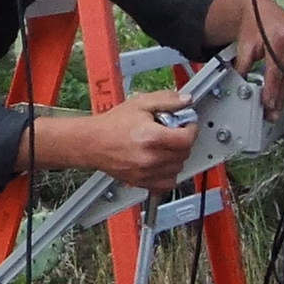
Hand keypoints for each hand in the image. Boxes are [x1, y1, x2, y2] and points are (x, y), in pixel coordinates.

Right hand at [28, 95, 196, 193]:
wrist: (92, 142)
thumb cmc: (112, 124)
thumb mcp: (140, 103)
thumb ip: (167, 100)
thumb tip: (186, 101)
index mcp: (151, 137)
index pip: (187, 139)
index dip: (191, 129)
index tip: (187, 124)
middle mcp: (150, 158)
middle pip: (184, 153)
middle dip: (183, 141)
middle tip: (172, 132)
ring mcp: (146, 173)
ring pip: (178, 168)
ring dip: (177, 156)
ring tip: (165, 146)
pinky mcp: (142, 182)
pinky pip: (167, 183)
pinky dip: (169, 173)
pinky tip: (161, 161)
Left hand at [206, 0, 283, 116]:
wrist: (260, 8)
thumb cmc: (253, 24)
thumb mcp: (244, 45)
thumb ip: (243, 66)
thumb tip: (241, 86)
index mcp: (279, 37)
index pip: (276, 71)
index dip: (272, 90)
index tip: (269, 104)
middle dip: (280, 96)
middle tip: (273, 111)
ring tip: (278, 106)